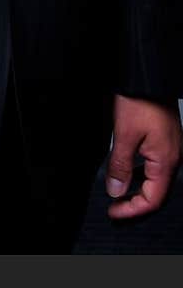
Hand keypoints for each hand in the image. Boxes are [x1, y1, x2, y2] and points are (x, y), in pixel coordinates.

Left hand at [105, 93, 181, 218]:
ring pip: (156, 179)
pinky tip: (129, 171)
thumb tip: (116, 191)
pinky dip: (142, 173)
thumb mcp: (124, 135)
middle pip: (157, 192)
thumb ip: (120, 166)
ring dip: (138, 188)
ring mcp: (171, 149)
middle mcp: (173, 158)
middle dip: (135, 202)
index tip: (113, 212)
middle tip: (114, 206)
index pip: (153, 199)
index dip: (132, 209)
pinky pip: (156, 165)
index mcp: (166, 161)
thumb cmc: (140, 100)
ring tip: (118, 192)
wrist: (148, 76)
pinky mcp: (166, 140)